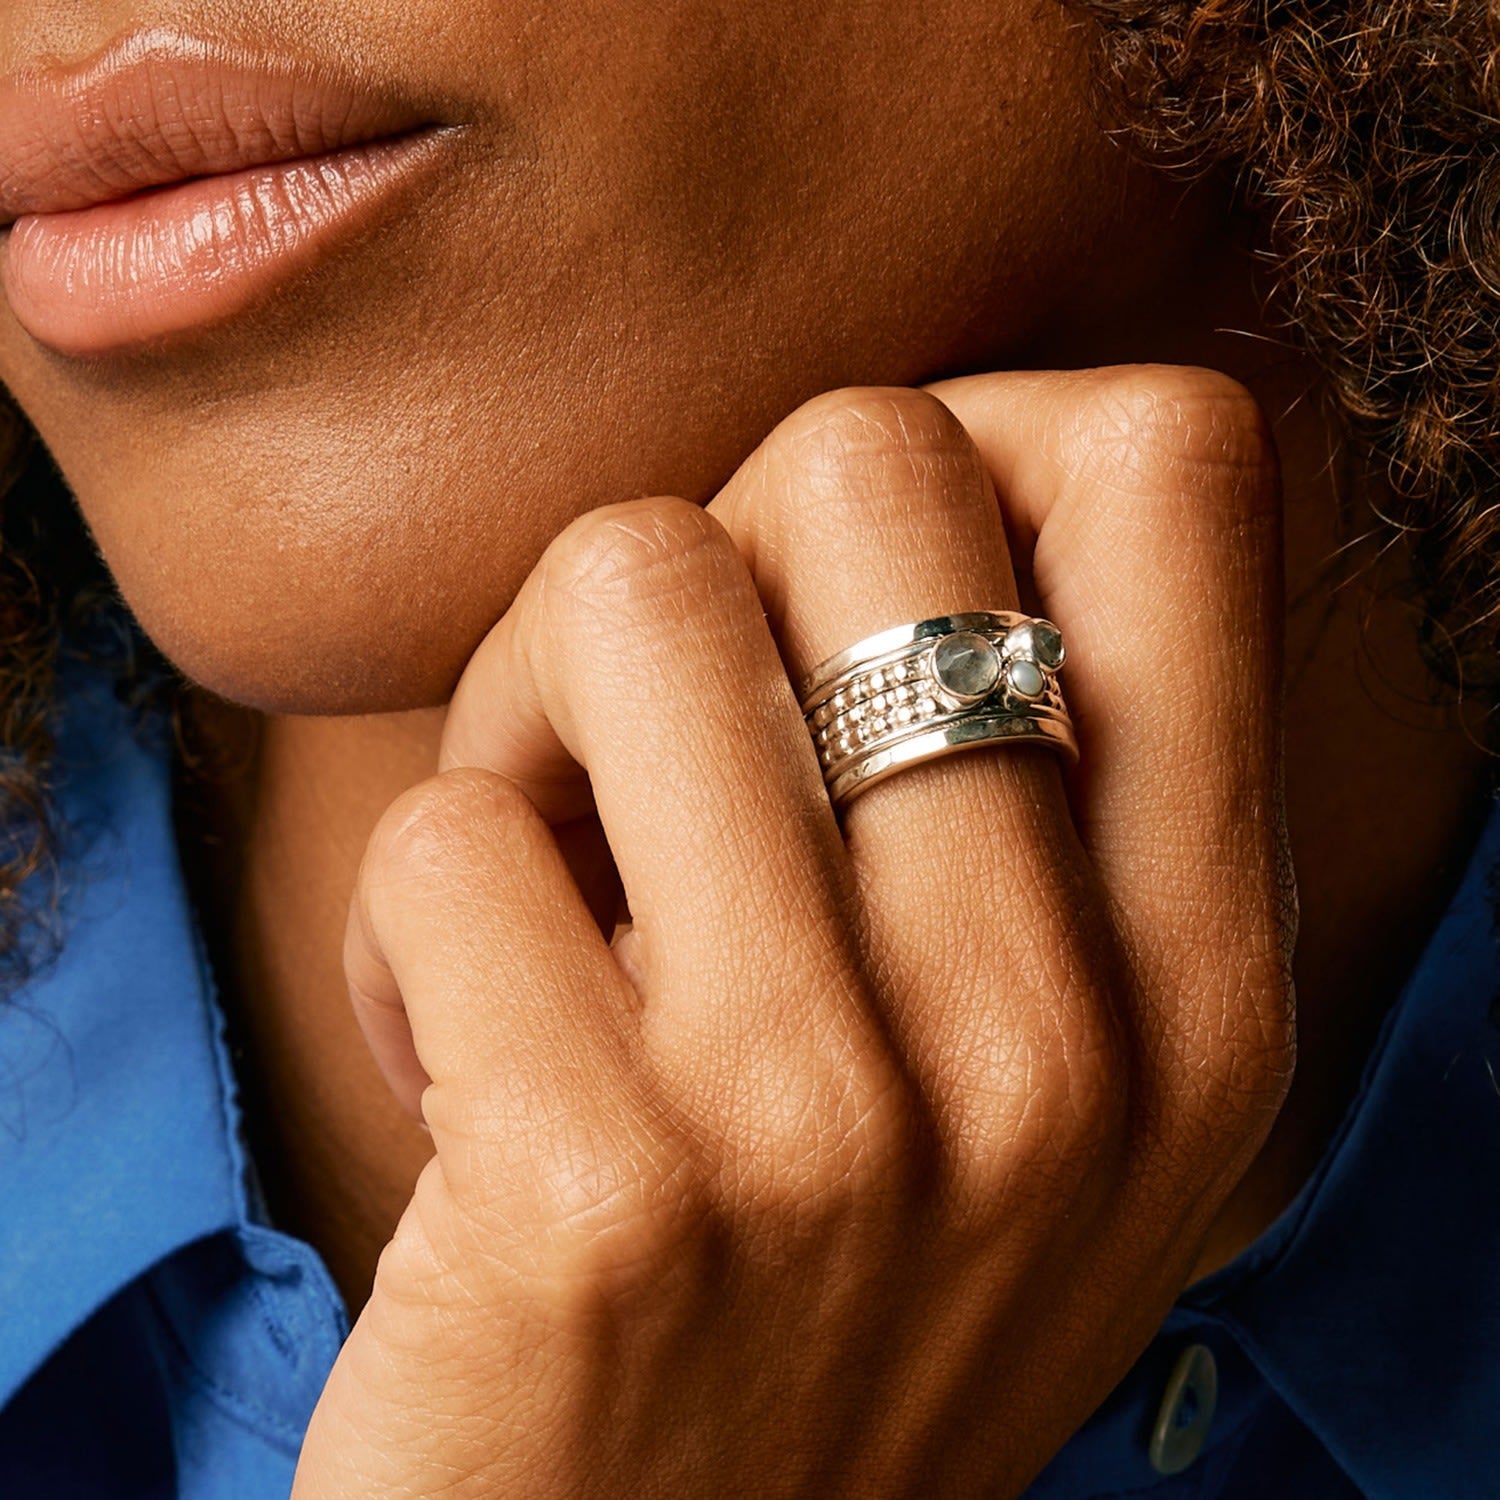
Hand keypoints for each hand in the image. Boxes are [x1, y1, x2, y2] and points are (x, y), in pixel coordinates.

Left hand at [293, 368, 1294, 1497]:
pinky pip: (444, 836)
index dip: (983, 438)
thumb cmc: (837, 1290)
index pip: (1171, 467)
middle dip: (707, 543)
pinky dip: (414, 916)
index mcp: (1198, 967)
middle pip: (861, 459)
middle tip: (647, 729)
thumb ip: (1035, 798)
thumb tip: (912, 479)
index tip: (849, 576)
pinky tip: (471, 1054)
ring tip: (547, 880)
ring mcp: (836, 1114)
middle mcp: (1060, 1028)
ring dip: (526, 711)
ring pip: (626, 582)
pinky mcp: (600, 1192)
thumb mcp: (1047, 1074)